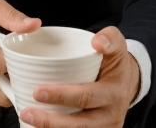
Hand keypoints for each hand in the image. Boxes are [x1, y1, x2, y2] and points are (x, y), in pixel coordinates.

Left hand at [22, 26, 140, 127]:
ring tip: (28, 118)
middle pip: (79, 123)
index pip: (86, 96)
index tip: (38, 92)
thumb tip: (98, 42)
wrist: (128, 82)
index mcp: (114, 92)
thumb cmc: (115, 63)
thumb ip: (110, 38)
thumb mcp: (117, 46)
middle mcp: (111, 115)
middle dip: (50, 120)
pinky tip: (38, 127)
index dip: (62, 96)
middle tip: (27, 111)